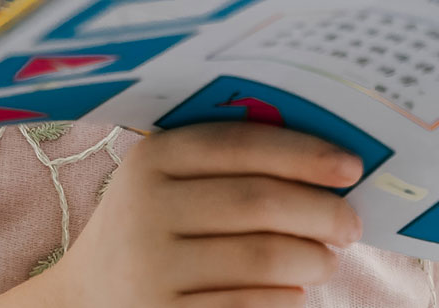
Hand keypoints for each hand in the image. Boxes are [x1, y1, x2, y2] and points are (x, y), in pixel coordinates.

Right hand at [6, 121, 359, 307]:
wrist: (86, 299)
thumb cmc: (152, 230)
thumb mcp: (168, 185)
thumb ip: (228, 164)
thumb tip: (327, 164)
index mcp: (152, 159)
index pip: (241, 146)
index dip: (303, 153)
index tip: (352, 166)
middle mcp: (146, 209)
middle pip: (257, 202)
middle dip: (319, 211)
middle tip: (351, 222)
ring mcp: (152, 268)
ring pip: (261, 258)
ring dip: (311, 258)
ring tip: (328, 259)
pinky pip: (248, 304)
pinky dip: (285, 297)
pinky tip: (296, 290)